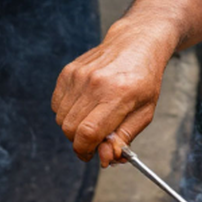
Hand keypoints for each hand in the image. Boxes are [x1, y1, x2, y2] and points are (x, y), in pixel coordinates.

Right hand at [51, 21, 174, 165]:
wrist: (136, 44)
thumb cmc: (144, 80)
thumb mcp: (145, 112)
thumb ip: (124, 137)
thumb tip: (107, 158)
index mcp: (118, 95)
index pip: (88, 132)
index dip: (85, 151)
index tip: (91, 156)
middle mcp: (95, 84)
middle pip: (71, 129)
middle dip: (80, 142)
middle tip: (95, 140)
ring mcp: (79, 76)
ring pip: (61, 119)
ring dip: (74, 128)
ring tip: (93, 120)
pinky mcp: (68, 71)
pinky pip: (57, 105)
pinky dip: (67, 113)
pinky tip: (85, 106)